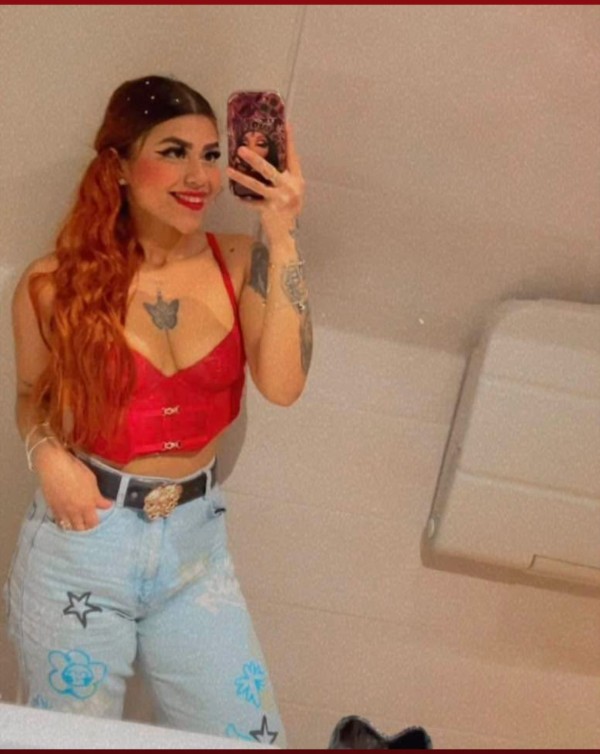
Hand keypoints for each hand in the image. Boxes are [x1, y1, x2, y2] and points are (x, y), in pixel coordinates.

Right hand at [34, 443, 112, 530]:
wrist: (54, 467)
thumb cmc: (76, 470)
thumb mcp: (91, 481)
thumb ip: (98, 497)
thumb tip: (108, 505)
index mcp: (88, 505)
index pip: (94, 522)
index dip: (96, 523)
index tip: (98, 519)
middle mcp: (76, 512)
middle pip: (82, 528)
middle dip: (86, 528)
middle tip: (88, 524)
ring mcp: (63, 512)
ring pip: (70, 528)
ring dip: (75, 528)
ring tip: (78, 524)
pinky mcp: (53, 509)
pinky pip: (59, 522)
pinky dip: (64, 524)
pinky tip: (66, 521)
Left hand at [226, 122, 304, 238]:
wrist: (287, 235)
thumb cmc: (288, 211)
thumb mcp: (292, 192)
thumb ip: (284, 177)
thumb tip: (268, 158)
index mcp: (298, 180)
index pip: (293, 156)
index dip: (288, 140)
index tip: (285, 124)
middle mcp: (290, 188)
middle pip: (270, 169)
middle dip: (254, 159)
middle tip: (240, 149)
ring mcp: (280, 199)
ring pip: (257, 185)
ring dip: (241, 176)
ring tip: (229, 169)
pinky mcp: (269, 210)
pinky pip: (252, 201)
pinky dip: (243, 198)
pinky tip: (235, 194)